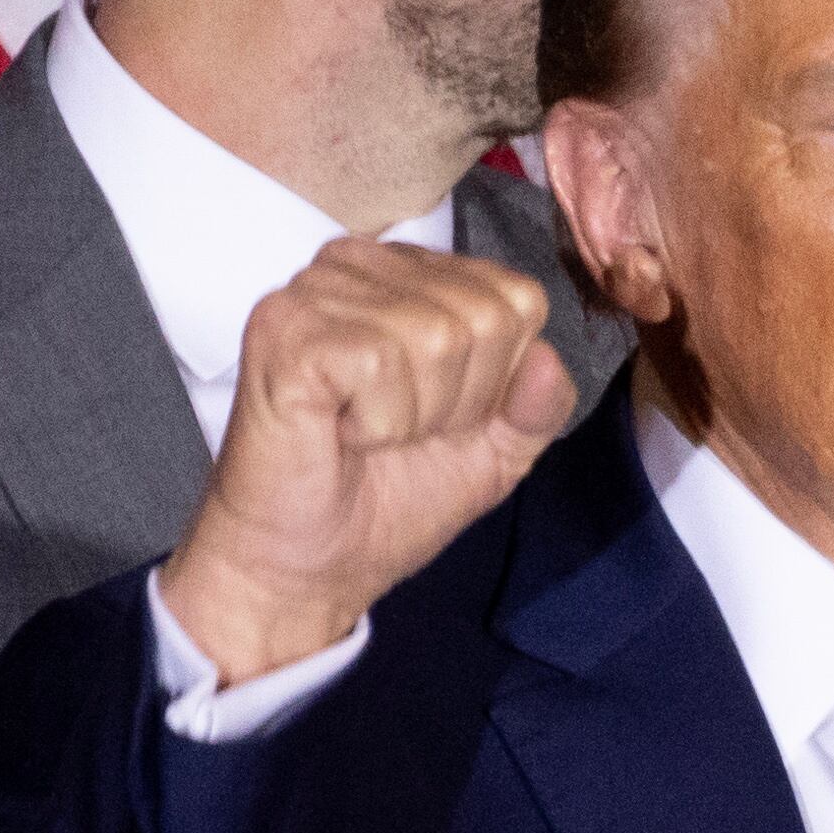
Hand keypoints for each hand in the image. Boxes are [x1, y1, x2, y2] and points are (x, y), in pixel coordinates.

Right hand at [159, 238, 574, 685]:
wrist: (312, 567)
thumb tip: (549, 360)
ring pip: (438, 337)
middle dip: (459, 400)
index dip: (498, 380)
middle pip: (485, 317)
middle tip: (396, 430)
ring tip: (364, 431)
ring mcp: (317, 290)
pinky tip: (337, 430)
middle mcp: (364, 265)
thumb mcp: (498, 451)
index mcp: (415, 275)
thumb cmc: (390, 499)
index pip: (519, 298)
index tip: (440, 416)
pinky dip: (376, 421)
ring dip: (414, 415)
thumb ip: (540, 404)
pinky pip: (380, 362)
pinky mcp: (285, 327)